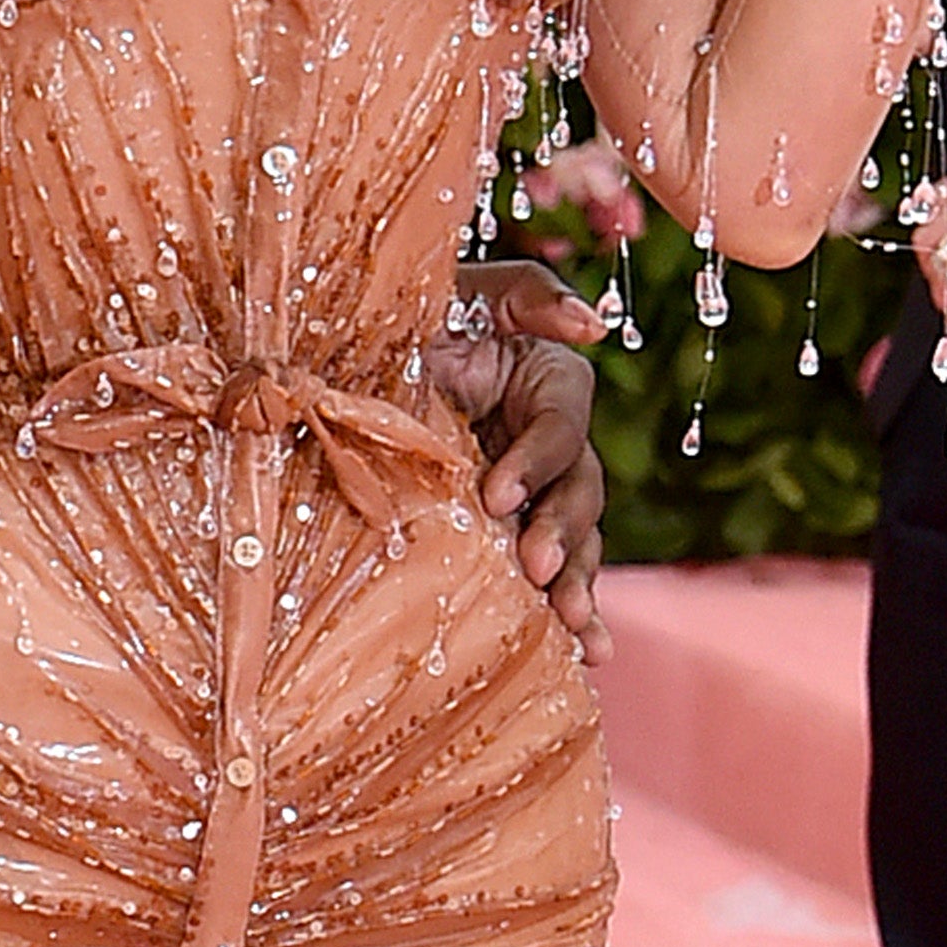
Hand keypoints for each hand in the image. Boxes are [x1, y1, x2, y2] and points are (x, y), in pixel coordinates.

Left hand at [430, 261, 614, 641]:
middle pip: (580, 490)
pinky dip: (575, 611)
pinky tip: (590, 652)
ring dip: (578, 583)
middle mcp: (550, 439)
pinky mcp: (512, 532)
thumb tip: (595, 324)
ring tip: (574, 627)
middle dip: (562, 532)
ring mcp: (533, 492)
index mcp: (547, 380)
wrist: (351, 363)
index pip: (561, 426)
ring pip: (576, 539)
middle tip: (534, 568)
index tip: (496, 494)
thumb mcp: (454, 294)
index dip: (536, 461)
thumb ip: (524, 295)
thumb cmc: (400, 319)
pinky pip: (553, 574)